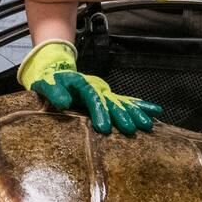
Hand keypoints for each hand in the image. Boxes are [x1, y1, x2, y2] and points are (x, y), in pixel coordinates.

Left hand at [18, 40, 162, 135]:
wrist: (57, 72)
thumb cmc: (51, 81)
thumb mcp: (46, 84)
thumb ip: (55, 93)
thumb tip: (64, 103)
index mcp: (83, 85)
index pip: (93, 98)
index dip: (99, 112)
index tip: (104, 127)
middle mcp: (98, 88)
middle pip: (111, 102)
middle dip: (122, 115)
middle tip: (129, 129)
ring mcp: (105, 92)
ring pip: (123, 102)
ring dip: (135, 113)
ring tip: (147, 125)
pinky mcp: (108, 97)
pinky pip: (126, 101)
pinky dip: (140, 106)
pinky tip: (155, 113)